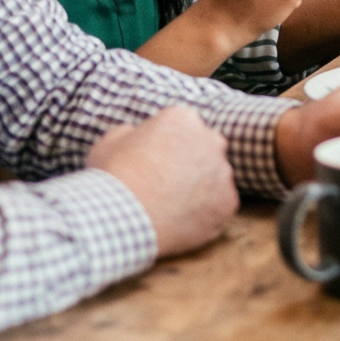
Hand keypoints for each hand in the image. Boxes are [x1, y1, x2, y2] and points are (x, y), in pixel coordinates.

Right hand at [86, 106, 236, 257]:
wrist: (123, 218)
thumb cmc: (112, 178)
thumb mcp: (110, 142)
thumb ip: (131, 132)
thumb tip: (136, 134)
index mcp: (183, 118)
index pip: (182, 129)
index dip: (166, 148)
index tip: (153, 164)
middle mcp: (211, 139)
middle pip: (204, 150)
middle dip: (190, 164)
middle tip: (165, 186)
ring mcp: (223, 172)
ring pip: (215, 179)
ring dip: (200, 189)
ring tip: (170, 207)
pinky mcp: (228, 202)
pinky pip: (220, 206)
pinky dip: (205, 214)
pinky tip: (181, 221)